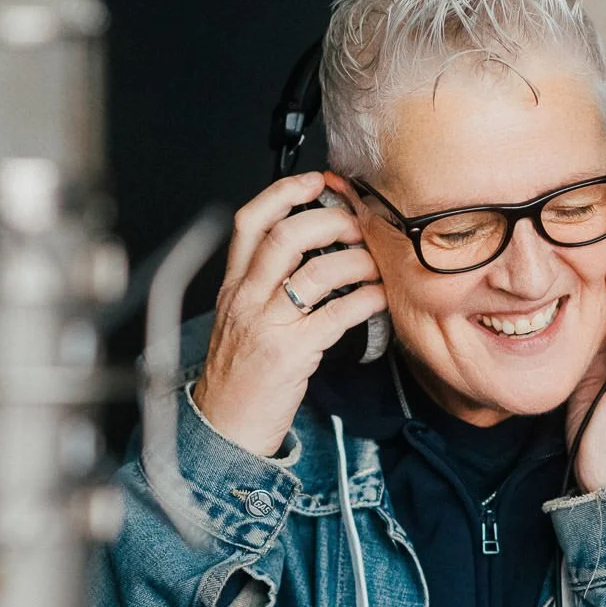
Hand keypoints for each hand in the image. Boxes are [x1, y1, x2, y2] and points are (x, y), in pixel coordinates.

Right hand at [192, 171, 387, 456]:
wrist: (226, 425)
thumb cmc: (240, 373)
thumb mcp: (241, 318)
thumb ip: (265, 283)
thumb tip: (311, 249)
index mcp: (233, 285)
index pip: (250, 222)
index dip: (284, 192)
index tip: (317, 181)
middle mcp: (246, 299)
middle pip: (285, 237)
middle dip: (328, 221)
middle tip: (356, 223)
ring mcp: (267, 326)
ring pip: (315, 273)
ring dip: (355, 261)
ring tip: (375, 262)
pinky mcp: (291, 354)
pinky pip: (336, 315)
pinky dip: (365, 299)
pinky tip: (379, 296)